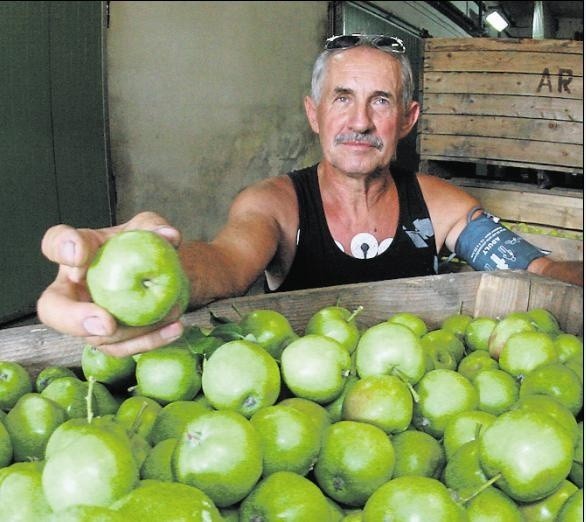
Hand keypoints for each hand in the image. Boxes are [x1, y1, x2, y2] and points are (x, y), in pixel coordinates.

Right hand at [37, 212, 185, 355]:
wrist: (159, 273)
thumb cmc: (143, 246)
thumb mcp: (149, 227)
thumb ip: (154, 226)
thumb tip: (168, 236)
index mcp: (78, 253)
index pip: (55, 243)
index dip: (61, 249)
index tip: (78, 255)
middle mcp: (72, 290)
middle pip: (53, 309)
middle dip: (74, 319)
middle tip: (105, 323)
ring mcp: (87, 320)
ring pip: (96, 337)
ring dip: (131, 333)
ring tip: (167, 315)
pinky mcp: (109, 339)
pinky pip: (123, 348)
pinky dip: (151, 341)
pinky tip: (174, 328)